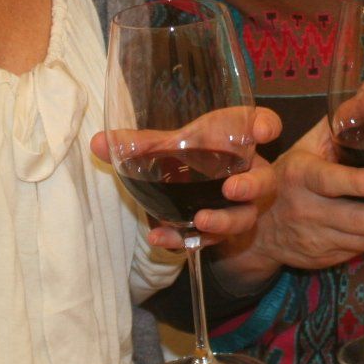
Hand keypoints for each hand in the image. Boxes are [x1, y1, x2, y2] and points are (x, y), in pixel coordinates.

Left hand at [92, 107, 281, 248]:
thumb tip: (97, 141)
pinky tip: (161, 238)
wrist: (194, 188)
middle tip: (231, 189)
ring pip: (243, 217)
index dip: (266, 125)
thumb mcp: (167, 146)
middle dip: (251, 185)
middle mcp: (247, 172)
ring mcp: (239, 205)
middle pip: (263, 179)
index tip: (264, 130)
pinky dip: (186, 239)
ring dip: (224, 221)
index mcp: (238, 140)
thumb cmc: (191, 156)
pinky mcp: (222, 231)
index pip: (262, 123)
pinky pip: (211, 240)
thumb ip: (139, 144)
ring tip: (202, 221)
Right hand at [208, 116, 363, 293]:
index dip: (358, 183)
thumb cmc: (290, 175)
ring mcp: (314, 237)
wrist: (257, 225)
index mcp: (301, 175)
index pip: (330, 181)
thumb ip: (343, 117)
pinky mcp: (321, 258)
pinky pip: (358, 251)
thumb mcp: (310, 142)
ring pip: (363, 240)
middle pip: (357, 220)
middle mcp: (306, 209)